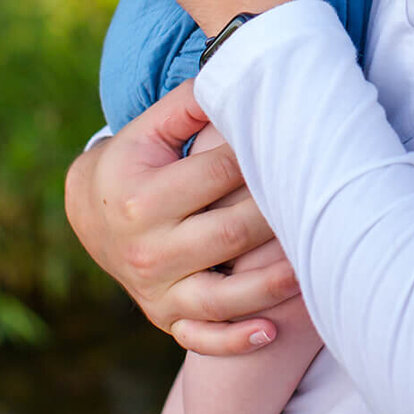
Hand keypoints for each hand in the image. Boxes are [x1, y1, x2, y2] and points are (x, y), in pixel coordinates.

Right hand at [64, 80, 301, 353]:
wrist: (89, 216)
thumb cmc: (132, 163)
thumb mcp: (146, 130)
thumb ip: (187, 105)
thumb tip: (234, 73)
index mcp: (140, 197)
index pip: (217, 176)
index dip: (260, 159)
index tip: (299, 149)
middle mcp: (147, 249)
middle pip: (229, 235)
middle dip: (278, 218)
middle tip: (324, 203)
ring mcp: (156, 291)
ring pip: (222, 296)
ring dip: (271, 286)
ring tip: (312, 269)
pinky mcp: (165, 318)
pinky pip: (202, 337)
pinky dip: (235, 339)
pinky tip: (272, 330)